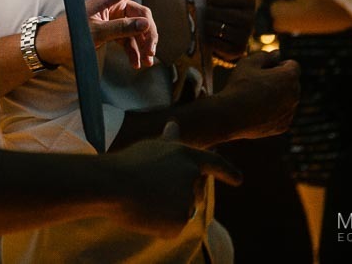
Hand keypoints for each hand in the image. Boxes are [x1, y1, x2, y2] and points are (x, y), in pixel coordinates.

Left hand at [37, 0, 174, 69]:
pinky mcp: (110, 30)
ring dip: (143, 44)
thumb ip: (120, 28)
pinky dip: (134, 50)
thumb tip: (145, 25)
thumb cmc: (68, 36)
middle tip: (151, 52)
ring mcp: (112, 18)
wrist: (51, 49)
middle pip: (141, 14)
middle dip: (149, 32)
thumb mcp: (94, 34)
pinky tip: (137, 63)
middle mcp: (112, 6)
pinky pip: (128, 38)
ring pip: (137, 28)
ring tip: (146, 62)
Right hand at [106, 121, 241, 237]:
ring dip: (167, 209)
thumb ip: (170, 142)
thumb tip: (174, 125)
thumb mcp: (151, 147)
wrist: (112, 185)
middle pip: (195, 192)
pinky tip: (145, 213)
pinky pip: (173, 227)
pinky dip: (160, 225)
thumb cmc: (128, 163)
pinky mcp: (180, 221)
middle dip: (182, 194)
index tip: (239, 180)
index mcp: (187, 155)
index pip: (214, 163)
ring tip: (144, 198)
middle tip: (155, 191)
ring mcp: (188, 199)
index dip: (227, 171)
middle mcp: (193, 177)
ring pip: (182, 210)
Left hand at [204, 0, 255, 60]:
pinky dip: (211, 40)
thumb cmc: (227, 7)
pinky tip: (217, 37)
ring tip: (215, 24)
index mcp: (249, 0)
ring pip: (213, 27)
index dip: (210, 0)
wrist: (232, 34)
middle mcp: (251, 17)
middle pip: (213, 12)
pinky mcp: (237, 50)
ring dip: (208, 26)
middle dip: (208, 14)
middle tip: (214, 15)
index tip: (215, 3)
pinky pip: (214, 42)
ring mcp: (245, 35)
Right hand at [212, 51, 299, 140]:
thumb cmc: (239, 86)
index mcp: (289, 77)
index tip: (265, 69)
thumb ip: (265, 56)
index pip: (293, 65)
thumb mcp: (248, 63)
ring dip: (277, 96)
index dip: (279, 64)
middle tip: (258, 83)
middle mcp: (295, 95)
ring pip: (287, 100)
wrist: (230, 116)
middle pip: (292, 83)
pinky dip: (274, 112)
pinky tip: (256, 111)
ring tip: (255, 98)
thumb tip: (277, 54)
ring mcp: (290, 112)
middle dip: (280, 80)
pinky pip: (282, 115)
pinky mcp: (283, 126)